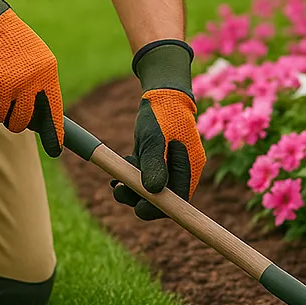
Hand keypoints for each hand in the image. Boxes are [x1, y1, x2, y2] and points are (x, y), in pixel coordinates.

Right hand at [0, 0, 63, 156]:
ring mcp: (8, 84)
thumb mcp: (37, 60)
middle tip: (7, 110)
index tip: (56, 150)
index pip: (53, 113)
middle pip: (21, 122)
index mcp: (47, 76)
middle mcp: (30, 82)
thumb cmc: (13, 43)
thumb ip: (39, 86)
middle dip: (12, 121)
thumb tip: (40, 119)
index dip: (54, 135)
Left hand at [112, 40, 205, 219]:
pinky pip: (143, 181)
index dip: (159, 209)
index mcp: (189, 169)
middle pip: (162, 200)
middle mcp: (181, 172)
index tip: (138, 208)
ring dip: (130, 190)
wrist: (161, 94)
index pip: (178, 202)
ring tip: (115, 180)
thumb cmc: (161, 114)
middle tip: (118, 189)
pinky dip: (129, 181)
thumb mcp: (154, 139)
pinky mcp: (156, 164)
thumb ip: (154, 164)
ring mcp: (169, 169)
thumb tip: (153, 192)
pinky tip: (116, 175)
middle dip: (138, 199)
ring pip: (149, 192)